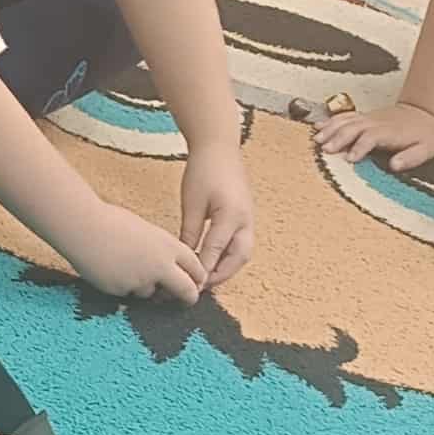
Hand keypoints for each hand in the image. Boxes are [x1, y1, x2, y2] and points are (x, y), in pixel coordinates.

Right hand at [59, 199, 206, 304]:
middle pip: (186, 290)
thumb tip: (166, 267)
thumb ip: (160, 250)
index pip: (196, 267)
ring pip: (151, 293)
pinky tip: (108, 269)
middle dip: (188, 298)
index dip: (198, 278)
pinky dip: (121, 285)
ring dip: (144, 287)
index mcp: (169, 245)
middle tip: (186, 301)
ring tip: (123, 266)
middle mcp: (161, 265)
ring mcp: (142, 280)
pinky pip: (127, 293)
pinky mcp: (122, 290)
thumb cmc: (111, 222)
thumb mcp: (146, 231)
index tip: (196, 284)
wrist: (83, 228)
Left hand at [180, 143, 256, 286]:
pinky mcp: (246, 216)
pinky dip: (229, 255)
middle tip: (201, 287)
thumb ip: (189, 232)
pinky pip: (241, 242)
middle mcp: (246, 219)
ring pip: (242, 252)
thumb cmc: (203, 171)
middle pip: (238, 257)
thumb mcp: (191, 203)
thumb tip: (184, 258)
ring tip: (206, 279)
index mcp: (231, 216)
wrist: (220, 148)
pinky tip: (212, 261)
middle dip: (221, 274)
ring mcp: (249, 217)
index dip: (203, 270)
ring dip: (227, 267)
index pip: (216, 251)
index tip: (190, 285)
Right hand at [316, 101, 433, 172]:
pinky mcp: (363, 117)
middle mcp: (376, 124)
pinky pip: (344, 117)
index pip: (371, 137)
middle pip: (354, 128)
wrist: (423, 112)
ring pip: (346, 121)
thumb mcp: (426, 149)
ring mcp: (368, 119)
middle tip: (326, 150)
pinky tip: (318, 127)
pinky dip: (330, 121)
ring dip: (330, 129)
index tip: (350, 158)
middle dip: (339, 138)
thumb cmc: (423, 135)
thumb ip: (411, 158)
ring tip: (317, 139)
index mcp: (390, 132)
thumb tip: (395, 165)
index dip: (360, 147)